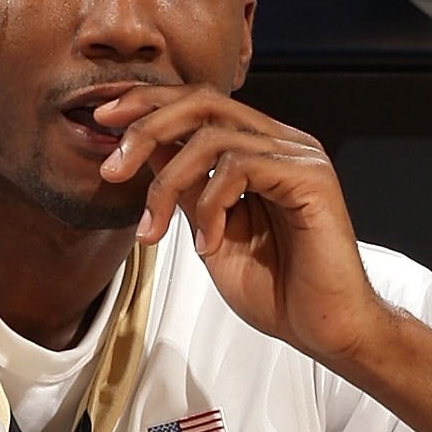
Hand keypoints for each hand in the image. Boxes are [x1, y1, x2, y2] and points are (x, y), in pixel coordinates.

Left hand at [93, 85, 386, 369]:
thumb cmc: (278, 291)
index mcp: (261, 148)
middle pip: (204, 101)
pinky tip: (207, 245)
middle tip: (112, 168)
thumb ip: (186, 190)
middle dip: (147, 127)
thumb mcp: (209, 233)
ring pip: (214, 136)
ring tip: (155, 230)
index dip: (149, 104)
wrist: (327, 329)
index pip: (200, 103)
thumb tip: (146, 150)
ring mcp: (300, 155)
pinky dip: (210, 206)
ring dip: (168, 183)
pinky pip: (240, 167)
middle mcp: (282, 142)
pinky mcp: (311, 177)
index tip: (104, 119)